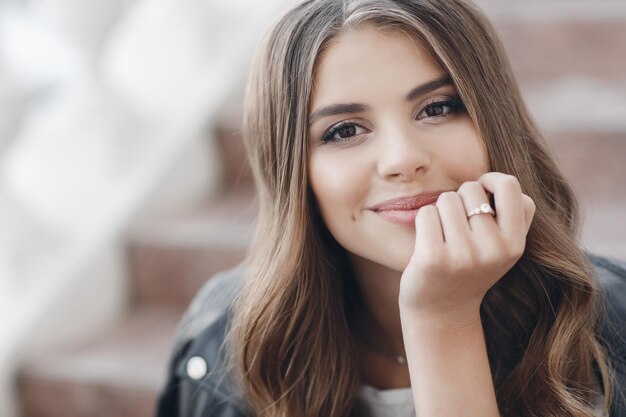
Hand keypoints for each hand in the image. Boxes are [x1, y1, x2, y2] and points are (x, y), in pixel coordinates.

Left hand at [399, 172, 535, 325]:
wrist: (441, 313)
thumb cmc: (470, 270)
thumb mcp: (502, 249)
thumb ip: (511, 216)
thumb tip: (493, 180)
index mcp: (514, 245)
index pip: (511, 187)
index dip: (492, 180)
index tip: (481, 190)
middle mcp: (493, 250)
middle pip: (471, 188)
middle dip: (460, 198)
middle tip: (457, 225)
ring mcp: (463, 255)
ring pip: (446, 198)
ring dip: (440, 211)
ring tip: (443, 236)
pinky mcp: (433, 258)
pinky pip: (426, 213)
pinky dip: (424, 222)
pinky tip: (428, 242)